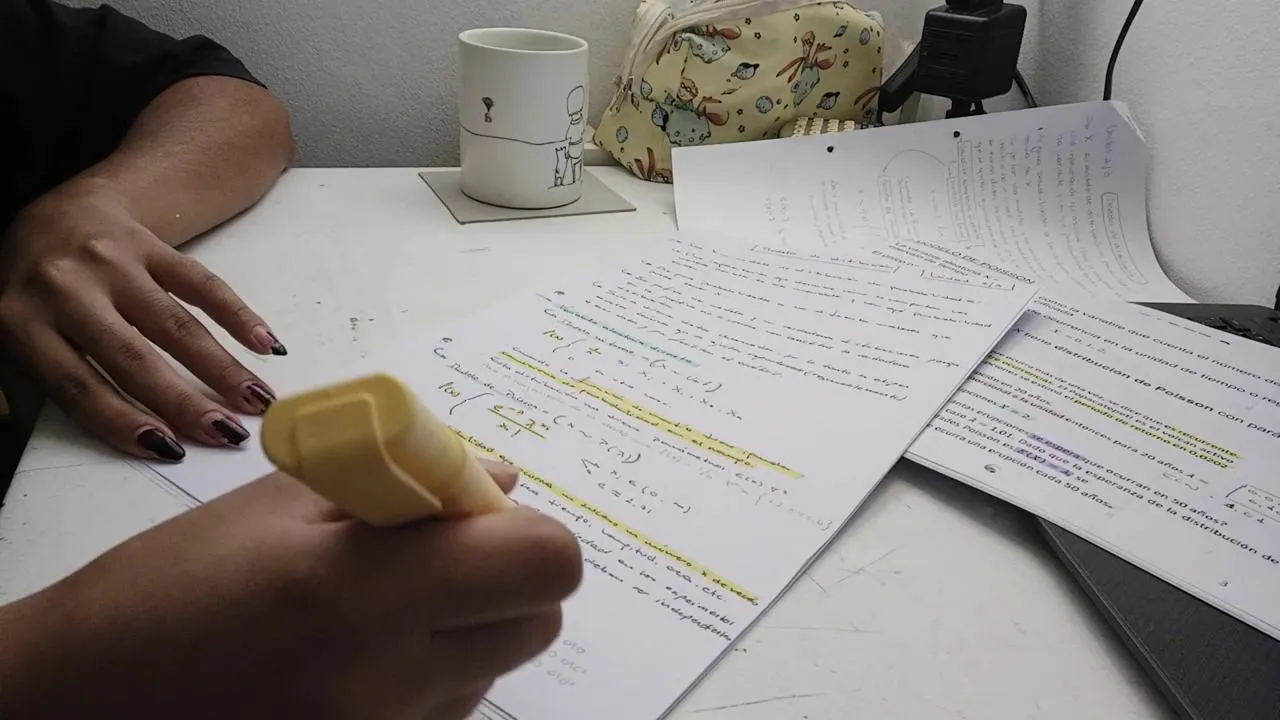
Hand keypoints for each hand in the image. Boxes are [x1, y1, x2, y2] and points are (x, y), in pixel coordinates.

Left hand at [0, 180, 284, 460]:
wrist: (59, 214)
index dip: (121, 419)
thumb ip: (13, 383)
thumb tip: (13, 425)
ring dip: (221, 366)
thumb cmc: (33, 290)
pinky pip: (201, 283)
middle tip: (226, 435)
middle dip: (184, 401)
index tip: (166, 449)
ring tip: (256, 401)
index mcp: (21, 319)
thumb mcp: (3, 335)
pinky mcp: (152, 245)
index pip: (76, 384)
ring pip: (175, 323)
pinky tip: (266, 344)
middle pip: (133, 356)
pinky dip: (237, 314)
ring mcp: (114, 262)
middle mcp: (66, 287)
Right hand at [0, 460, 582, 718]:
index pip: (544, 563)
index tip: (476, 513)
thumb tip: (497, 480)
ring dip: (468, 628)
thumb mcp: (281, 506)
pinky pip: (448, 711)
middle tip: (438, 553)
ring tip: (374, 609)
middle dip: (509, 578)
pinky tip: (357, 657)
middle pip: (538, 623)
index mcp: (367, 593)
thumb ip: (406, 488)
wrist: (84, 703)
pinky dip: (431, 675)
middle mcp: (392, 680)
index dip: (527, 530)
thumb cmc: (168, 588)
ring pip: (495, 670)